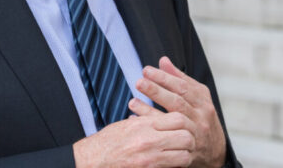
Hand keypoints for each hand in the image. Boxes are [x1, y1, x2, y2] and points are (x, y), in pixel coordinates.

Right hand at [73, 110, 195, 167]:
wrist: (92, 161)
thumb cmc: (107, 143)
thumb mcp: (126, 125)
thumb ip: (147, 120)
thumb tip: (164, 119)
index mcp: (144, 125)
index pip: (179, 119)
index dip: (185, 124)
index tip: (183, 128)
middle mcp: (149, 141)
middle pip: (186, 137)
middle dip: (190, 141)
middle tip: (187, 143)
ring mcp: (150, 159)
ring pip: (184, 156)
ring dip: (185, 156)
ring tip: (180, 155)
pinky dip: (175, 167)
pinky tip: (172, 165)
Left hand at [133, 56, 225, 167]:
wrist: (215, 150)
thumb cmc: (201, 118)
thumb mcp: (196, 96)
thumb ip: (180, 79)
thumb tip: (163, 60)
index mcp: (202, 99)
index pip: (182, 86)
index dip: (164, 77)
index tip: (147, 70)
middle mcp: (201, 115)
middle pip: (178, 101)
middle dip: (157, 91)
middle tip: (139, 82)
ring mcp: (195, 132)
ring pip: (172, 119)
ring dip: (150, 110)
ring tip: (132, 102)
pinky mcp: (187, 147)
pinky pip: (167, 136)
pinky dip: (151, 128)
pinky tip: (136, 120)